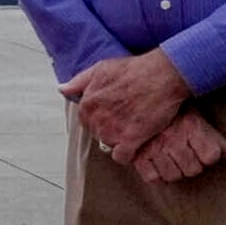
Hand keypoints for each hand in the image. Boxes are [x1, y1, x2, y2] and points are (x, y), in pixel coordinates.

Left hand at [62, 48, 191, 160]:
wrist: (162, 76)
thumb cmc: (135, 70)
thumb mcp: (101, 68)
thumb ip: (80, 81)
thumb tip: (63, 89)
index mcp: (87, 104)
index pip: (86, 121)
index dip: (100, 118)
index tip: (112, 114)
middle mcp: (96, 119)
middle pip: (98, 133)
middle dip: (110, 129)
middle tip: (126, 119)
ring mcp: (112, 131)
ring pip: (109, 144)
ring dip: (120, 140)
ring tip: (135, 127)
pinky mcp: (130, 140)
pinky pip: (122, 157)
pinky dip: (128, 154)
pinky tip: (136, 144)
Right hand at [126, 108, 225, 183]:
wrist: (140, 101)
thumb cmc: (174, 114)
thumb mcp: (198, 121)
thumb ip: (218, 140)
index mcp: (191, 127)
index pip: (211, 156)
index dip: (209, 156)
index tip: (203, 150)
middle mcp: (173, 138)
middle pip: (193, 170)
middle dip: (192, 164)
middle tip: (185, 155)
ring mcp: (154, 148)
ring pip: (174, 176)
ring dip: (174, 171)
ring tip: (170, 160)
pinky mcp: (137, 156)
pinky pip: (152, 178)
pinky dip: (155, 174)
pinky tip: (156, 164)